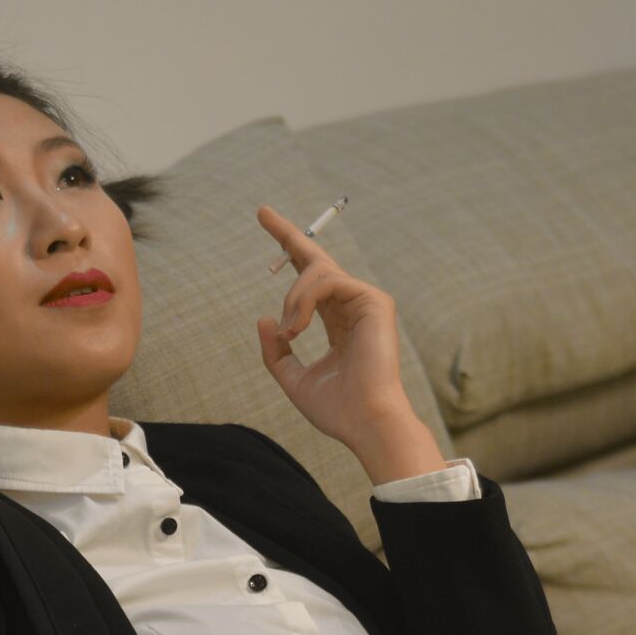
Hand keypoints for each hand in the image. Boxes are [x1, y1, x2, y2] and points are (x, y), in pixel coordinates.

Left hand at [252, 204, 421, 462]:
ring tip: (290, 331)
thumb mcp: (293, 379)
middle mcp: (353, 306)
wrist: (365, 422)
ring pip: (316, 272)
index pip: (312, 281)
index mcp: (339, 323)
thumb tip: (263, 318)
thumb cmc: (337, 409)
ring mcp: (366, 301)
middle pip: (316, 260)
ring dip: (292, 300)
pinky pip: (327, 281)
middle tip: (261, 211)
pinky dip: (304, 301)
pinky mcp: (374, 300)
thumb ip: (276, 351)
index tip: (268, 225)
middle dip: (287, 235)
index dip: (290, 252)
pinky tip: (298, 326)